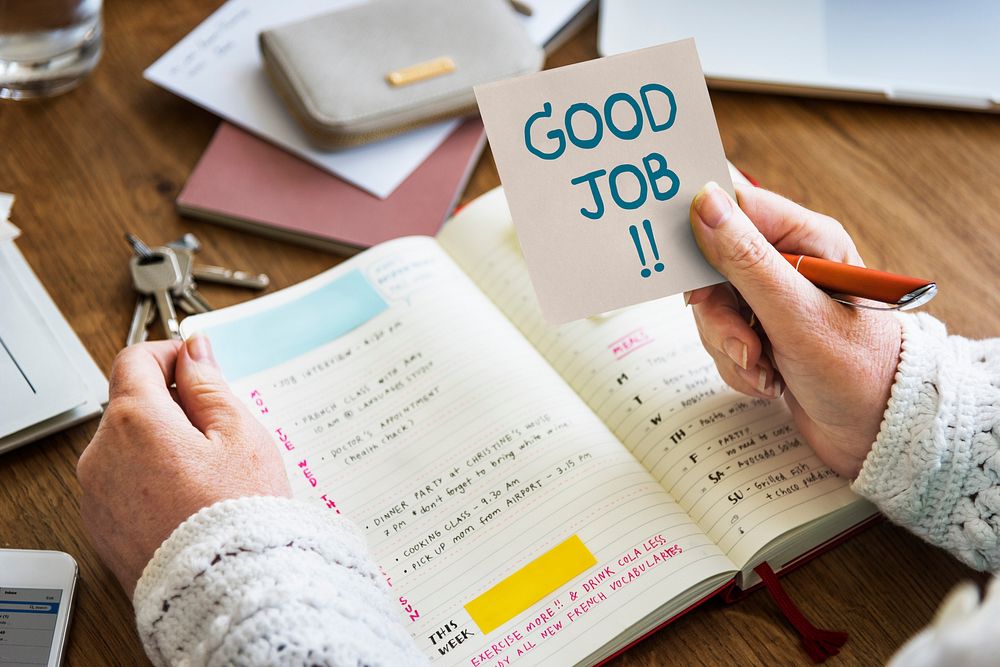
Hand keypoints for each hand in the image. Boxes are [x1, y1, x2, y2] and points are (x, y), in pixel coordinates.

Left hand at [77, 336, 290, 596]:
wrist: (226, 587)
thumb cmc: (238, 511)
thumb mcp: (239, 433)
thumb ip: (209, 385)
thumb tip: (194, 351)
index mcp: (135, 421)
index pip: (135, 359)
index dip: (170, 355)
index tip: (197, 367)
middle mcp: (102, 454)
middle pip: (130, 404)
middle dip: (171, 406)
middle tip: (219, 431)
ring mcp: (97, 493)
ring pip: (127, 445)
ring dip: (161, 443)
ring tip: (209, 473)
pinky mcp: (101, 525)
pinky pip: (123, 483)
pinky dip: (150, 479)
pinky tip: (190, 498)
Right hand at [687, 182, 901, 476]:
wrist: (877, 433)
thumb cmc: (857, 370)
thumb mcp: (795, 314)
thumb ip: (745, 259)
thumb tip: (706, 202)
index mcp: (806, 238)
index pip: (735, 209)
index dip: (703, 237)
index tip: (691, 275)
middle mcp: (788, 262)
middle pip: (713, 266)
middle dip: (719, 315)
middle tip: (745, 343)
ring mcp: (773, 298)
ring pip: (713, 309)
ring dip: (731, 346)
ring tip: (765, 369)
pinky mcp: (763, 330)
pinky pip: (722, 338)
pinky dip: (737, 365)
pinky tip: (769, 380)